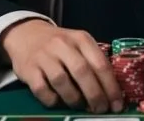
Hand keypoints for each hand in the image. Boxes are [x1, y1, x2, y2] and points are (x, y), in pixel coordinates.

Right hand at [0, 19, 122, 111]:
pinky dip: (52, 100)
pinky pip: (42, 89)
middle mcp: (63, 45)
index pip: (100, 63)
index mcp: (81, 39)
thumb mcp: (79, 44)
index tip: (117, 104)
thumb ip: (93, 62)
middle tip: (101, 109)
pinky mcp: (29, 69)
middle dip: (95, 95)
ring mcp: (44, 57)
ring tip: (80, 106)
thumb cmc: (59, 44)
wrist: (26, 35)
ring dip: (74, 98)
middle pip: (83, 72)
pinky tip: (58, 101)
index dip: (111, 86)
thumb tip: (110, 92)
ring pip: (62, 81)